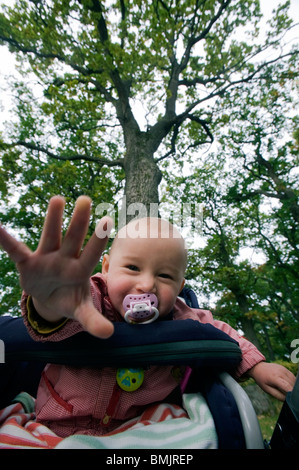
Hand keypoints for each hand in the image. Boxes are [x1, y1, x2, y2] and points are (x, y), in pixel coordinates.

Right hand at [0, 195, 113, 338]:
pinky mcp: (28, 263)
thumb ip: (92, 320)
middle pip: (73, 239)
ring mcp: (47, 259)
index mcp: (80, 271)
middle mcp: (66, 259)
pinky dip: (5, 240)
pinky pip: (16, 250)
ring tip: (58, 199)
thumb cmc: (70, 300)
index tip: (107, 220)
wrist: (51, 300)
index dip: (98, 240)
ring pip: (51, 236)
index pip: (90, 255)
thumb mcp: (80, 312)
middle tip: (86, 200)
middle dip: (79, 221)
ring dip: (53, 219)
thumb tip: (108, 334)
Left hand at [248, 361, 295, 400]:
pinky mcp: (285, 368)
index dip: (291, 393)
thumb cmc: (262, 380)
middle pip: (292, 384)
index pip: (287, 386)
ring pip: (294, 380)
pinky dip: (293, 382)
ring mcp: (283, 369)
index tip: (293, 399)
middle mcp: (280, 372)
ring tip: (289, 391)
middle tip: (290, 397)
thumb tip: (287, 400)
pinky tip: (289, 385)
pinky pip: (292, 376)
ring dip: (293, 387)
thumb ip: (277, 395)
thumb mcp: (267, 389)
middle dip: (293, 391)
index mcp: (274, 378)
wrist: (258, 368)